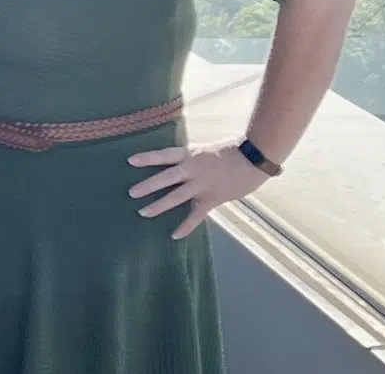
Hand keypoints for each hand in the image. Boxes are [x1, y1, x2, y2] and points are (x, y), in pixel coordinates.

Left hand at [129, 140, 271, 239]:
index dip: (147, 157)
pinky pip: (196, 215)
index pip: (164, 155)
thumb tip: (180, 162)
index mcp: (190, 154)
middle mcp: (193, 169)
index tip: (129, 161)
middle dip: (147, 185)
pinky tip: (175, 235)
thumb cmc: (232, 150)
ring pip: (176, 197)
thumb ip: (192, 157)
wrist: (255, 158)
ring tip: (142, 213)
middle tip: (131, 193)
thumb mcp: (206, 149)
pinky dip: (186, 226)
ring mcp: (202, 185)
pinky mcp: (212, 199)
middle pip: (165, 177)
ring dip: (159, 205)